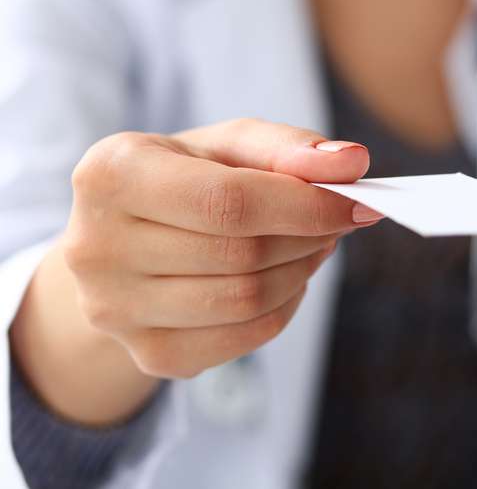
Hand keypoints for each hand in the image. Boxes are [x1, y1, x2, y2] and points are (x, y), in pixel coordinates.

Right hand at [11, 119, 379, 424]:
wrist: (126, 241)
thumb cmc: (187, 178)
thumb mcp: (228, 145)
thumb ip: (289, 147)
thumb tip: (353, 163)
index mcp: (112, 174)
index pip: (229, 202)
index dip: (305, 206)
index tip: (357, 204)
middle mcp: (96, 246)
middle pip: (243, 254)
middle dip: (308, 236)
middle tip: (337, 219)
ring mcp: (115, 310)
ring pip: (248, 300)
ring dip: (302, 270)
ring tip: (313, 243)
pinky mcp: (147, 355)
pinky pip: (246, 338)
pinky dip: (284, 306)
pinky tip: (286, 278)